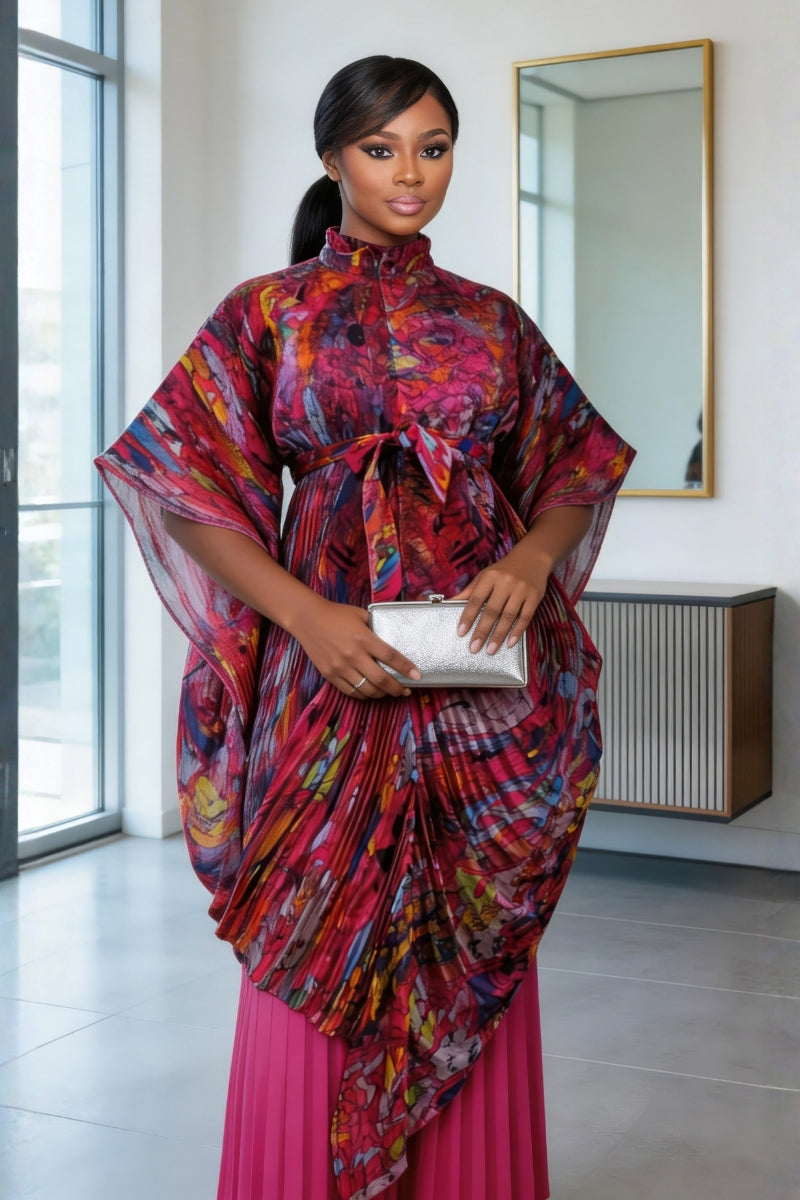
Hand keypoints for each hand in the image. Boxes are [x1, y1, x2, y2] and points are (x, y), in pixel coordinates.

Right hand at [290, 597, 421, 698]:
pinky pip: (351, 691)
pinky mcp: (330, 675)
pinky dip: (364, 694)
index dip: (406, 668)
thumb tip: (392, 639)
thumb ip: (376, 627)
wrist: (307, 619)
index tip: (417, 676)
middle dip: (397, 688)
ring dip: (382, 694)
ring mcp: (340, 667)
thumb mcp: (361, 615)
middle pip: (381, 680)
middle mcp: (353, 655)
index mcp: (363, 638)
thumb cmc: (336, 614)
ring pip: (367, 690)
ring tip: (389, 691)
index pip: (391, 657)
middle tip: (405, 690)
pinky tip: (370, 691)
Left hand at [451, 545, 551, 654]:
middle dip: (482, 631)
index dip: (468, 616)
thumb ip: (470, 591)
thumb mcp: (485, 576)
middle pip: (492, 610)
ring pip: (508, 616)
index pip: (476, 599)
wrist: (532, 557)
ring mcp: (521, 589)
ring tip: (490, 650)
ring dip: (498, 635)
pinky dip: (517, 631)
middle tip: (474, 647)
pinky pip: (525, 617)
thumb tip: (450, 603)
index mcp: (490, 577)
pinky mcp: (535, 596)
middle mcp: (505, 582)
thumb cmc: (504, 570)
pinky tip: (509, 643)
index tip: (461, 632)